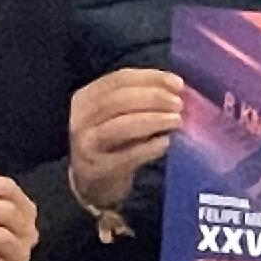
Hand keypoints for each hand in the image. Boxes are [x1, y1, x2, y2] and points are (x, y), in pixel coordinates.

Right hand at [64, 67, 183, 222]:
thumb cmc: (113, 142)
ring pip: (122, 126)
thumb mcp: (116, 115)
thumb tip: (176, 87)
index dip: (151, 78)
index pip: (119, 79)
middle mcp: (81, 118)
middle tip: (179, 104)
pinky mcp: (99, 169)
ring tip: (176, 121)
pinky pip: (128, 155)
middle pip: (119, 100)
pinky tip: (166, 143)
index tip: (178, 84)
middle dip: (154, 98)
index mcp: (86, 97)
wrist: (92, 183)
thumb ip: (139, 98)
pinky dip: (150, 147)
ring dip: (153, 120)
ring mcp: (88, 144)